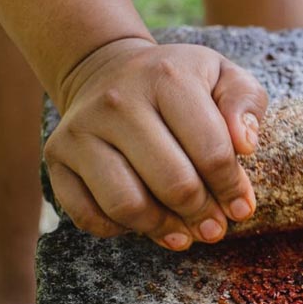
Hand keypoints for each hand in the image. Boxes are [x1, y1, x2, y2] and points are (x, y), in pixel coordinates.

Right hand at [44, 38, 267, 249]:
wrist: (107, 69)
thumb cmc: (177, 80)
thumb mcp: (221, 75)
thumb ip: (245, 103)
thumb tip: (245, 144)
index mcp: (166, 78)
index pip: (211, 151)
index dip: (232, 189)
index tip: (241, 208)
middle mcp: (117, 101)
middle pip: (173, 183)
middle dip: (202, 215)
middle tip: (214, 228)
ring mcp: (81, 130)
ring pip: (127, 205)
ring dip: (162, 229)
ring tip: (184, 234)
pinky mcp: (57, 156)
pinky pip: (88, 215)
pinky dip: (119, 230)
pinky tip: (144, 223)